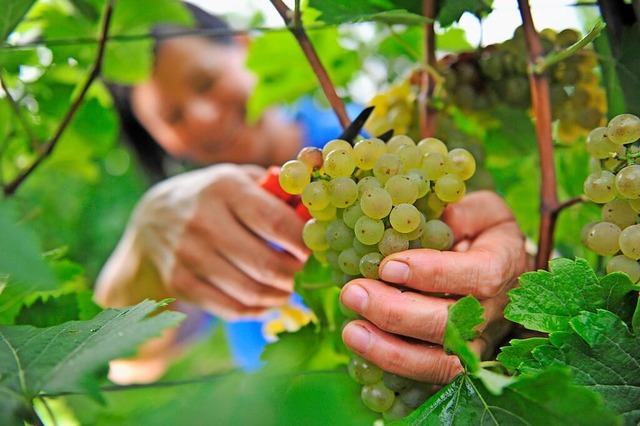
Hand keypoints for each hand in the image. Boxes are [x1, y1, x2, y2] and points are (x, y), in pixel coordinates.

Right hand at [95, 163, 309, 319]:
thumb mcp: (239, 179)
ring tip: (291, 288)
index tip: (315, 248)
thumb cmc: (212, 196)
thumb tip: (318, 211)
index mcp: (224, 188)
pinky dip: (257, 310)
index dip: (304, 242)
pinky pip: (230, 308)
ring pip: (250, 291)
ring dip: (280, 295)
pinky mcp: (179, 283)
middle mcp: (202, 220)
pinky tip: (268, 300)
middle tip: (306, 273)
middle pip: (265, 263)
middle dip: (296, 275)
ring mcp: (188, 255)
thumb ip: (278, 190)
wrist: (152, 219)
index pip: (276, 222)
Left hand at [340, 190, 527, 384]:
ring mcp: (478, 345)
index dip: (433, 274)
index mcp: (503, 265)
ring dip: (390, 351)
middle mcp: (493, 313)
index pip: (476, 276)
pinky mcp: (458, 364)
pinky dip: (393, 369)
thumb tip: (416, 219)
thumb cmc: (482, 234)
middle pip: (450, 326)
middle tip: (353, 293)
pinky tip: (362, 351)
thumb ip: (457, 210)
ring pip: (440, 364)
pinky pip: (428, 380)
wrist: (503, 272)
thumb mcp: (480, 210)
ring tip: (351, 331)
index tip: (388, 266)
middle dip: (396, 313)